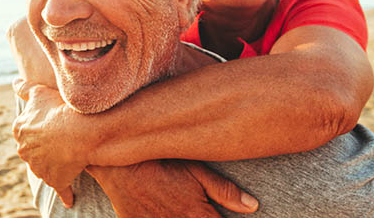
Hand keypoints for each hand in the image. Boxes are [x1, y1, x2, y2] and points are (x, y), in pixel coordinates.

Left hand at [12, 84, 95, 206]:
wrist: (78, 131)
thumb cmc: (59, 109)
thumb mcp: (39, 92)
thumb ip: (24, 88)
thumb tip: (13, 82)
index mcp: (19, 130)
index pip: (26, 130)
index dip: (41, 126)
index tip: (52, 124)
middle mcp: (24, 151)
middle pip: (34, 150)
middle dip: (45, 147)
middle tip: (62, 139)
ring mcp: (38, 167)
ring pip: (46, 167)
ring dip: (55, 165)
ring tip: (70, 156)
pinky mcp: (54, 180)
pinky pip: (61, 188)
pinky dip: (66, 194)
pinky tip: (70, 199)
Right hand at [87, 160, 258, 217]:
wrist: (120, 164)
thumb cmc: (161, 162)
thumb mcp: (196, 170)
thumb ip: (224, 191)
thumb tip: (252, 206)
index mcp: (198, 216)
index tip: (218, 215)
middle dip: (203, 217)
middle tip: (195, 208)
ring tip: (181, 208)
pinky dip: (161, 217)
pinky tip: (162, 210)